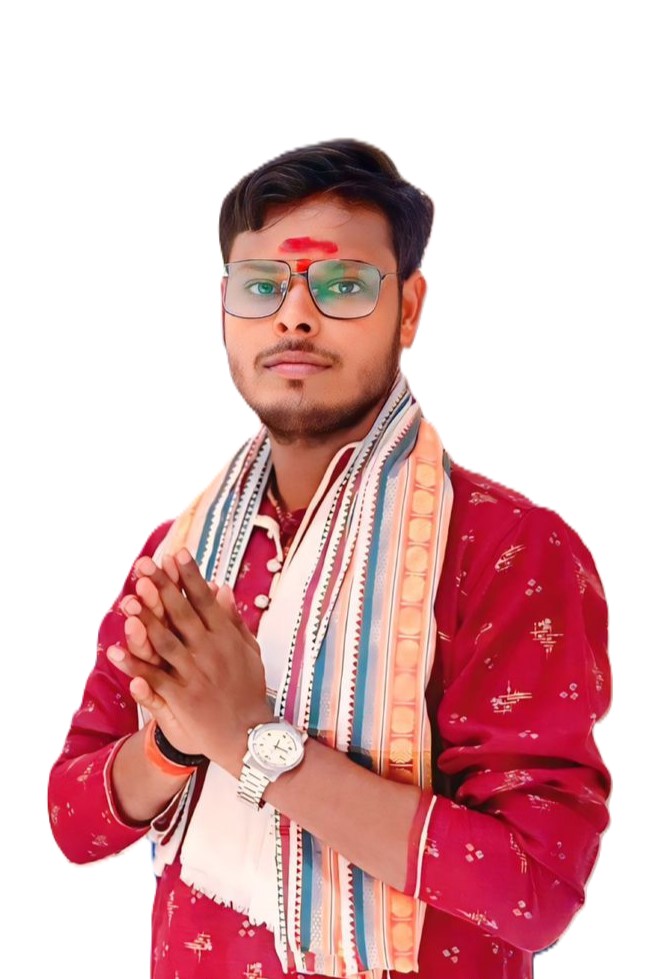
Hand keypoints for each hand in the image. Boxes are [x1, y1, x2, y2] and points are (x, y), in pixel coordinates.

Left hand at [107, 549, 272, 773]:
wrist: (249, 736)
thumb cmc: (249, 690)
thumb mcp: (249, 651)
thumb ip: (233, 620)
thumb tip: (221, 588)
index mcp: (226, 637)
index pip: (205, 600)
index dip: (190, 576)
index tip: (177, 553)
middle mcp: (210, 651)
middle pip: (182, 614)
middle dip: (161, 588)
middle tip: (143, 565)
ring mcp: (196, 674)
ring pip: (165, 642)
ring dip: (145, 620)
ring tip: (128, 599)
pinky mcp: (183, 698)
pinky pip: (154, 678)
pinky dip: (135, 665)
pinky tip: (116, 651)